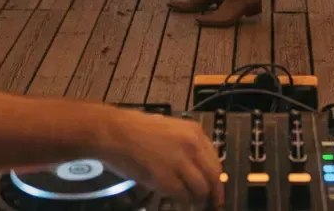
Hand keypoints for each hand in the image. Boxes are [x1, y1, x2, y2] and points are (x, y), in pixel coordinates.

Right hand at [95, 111, 223, 207]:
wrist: (116, 132)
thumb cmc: (138, 129)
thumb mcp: (171, 129)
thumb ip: (188, 146)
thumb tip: (200, 168)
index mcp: (194, 132)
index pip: (216, 161)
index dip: (216, 179)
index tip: (215, 190)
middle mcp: (192, 146)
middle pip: (213, 178)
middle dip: (213, 194)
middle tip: (210, 204)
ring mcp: (180, 162)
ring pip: (200, 190)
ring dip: (196, 199)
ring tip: (190, 202)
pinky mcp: (166, 178)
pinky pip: (181, 195)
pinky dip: (179, 199)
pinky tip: (172, 196)